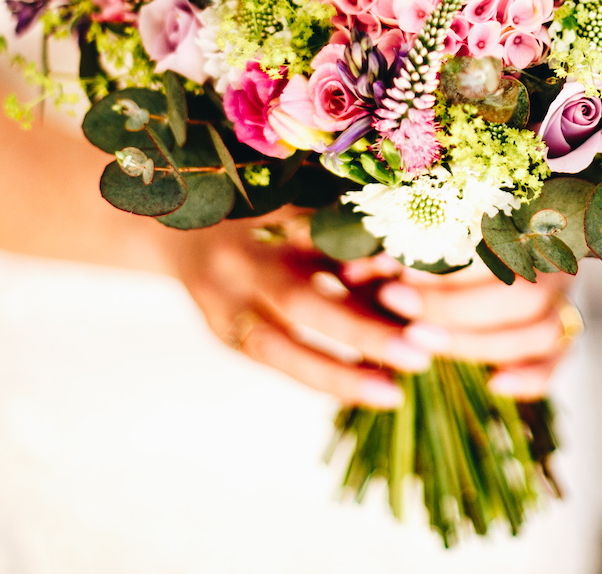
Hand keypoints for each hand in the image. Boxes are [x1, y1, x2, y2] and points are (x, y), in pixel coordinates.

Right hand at [164, 212, 430, 408]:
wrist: (181, 228)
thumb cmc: (260, 211)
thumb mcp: (299, 205)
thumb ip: (343, 233)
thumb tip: (407, 271)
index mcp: (262, 220)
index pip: (328, 242)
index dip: (372, 268)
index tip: (421, 298)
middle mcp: (236, 264)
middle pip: (300, 305)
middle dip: (362, 333)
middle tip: (419, 357)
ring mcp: (220, 303)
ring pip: (278, 349)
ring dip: (337, 375)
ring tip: (391, 395)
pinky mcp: (221, 332)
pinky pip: (274, 360)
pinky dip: (317, 377)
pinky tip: (362, 390)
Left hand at [343, 254, 576, 399]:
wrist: (488, 242)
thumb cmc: (438, 236)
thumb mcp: (415, 236)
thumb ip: (393, 251)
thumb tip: (352, 272)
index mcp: (525, 223)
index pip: (495, 246)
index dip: (447, 266)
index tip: (397, 276)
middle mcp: (550, 262)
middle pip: (518, 295)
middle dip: (453, 309)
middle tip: (397, 308)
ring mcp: (561, 300)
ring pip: (539, 332)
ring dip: (477, 343)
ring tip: (419, 341)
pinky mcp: (560, 336)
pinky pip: (557, 361)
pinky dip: (530, 378)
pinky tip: (494, 385)